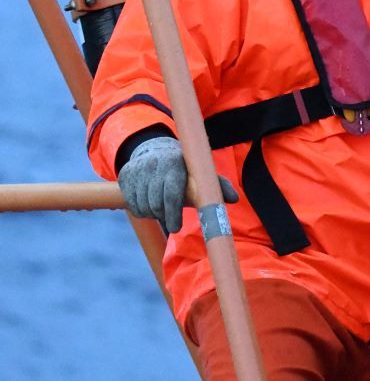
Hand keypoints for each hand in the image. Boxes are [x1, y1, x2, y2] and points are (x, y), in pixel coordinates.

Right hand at [116, 138, 238, 234]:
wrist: (156, 152)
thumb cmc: (184, 170)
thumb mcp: (201, 175)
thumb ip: (217, 186)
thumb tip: (234, 199)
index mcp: (176, 163)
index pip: (172, 193)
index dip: (173, 213)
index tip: (175, 228)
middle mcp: (155, 164)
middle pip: (155, 203)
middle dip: (164, 216)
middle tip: (171, 222)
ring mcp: (138, 169)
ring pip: (142, 205)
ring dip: (152, 214)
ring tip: (162, 211)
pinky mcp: (125, 175)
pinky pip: (131, 203)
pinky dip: (140, 210)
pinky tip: (149, 206)